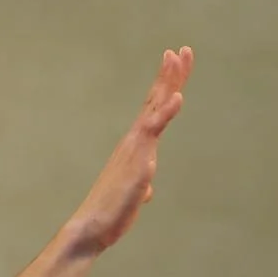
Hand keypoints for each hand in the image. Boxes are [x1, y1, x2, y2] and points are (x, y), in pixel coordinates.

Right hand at [62, 47, 193, 257]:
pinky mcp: (139, 158)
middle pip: (156, 99)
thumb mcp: (134, 194)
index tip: (176, 64)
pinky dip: (166, 112)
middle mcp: (136, 139)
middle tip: (182, 50)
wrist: (95, 226)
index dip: (167, 86)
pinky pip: (153, 129)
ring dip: (167, 81)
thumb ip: (140, 184)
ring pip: (155, 106)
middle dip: (171, 74)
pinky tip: (178, 96)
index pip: (155, 109)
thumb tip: (145, 188)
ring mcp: (136, 146)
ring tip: (177, 57)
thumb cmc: (113, 210)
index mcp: (138, 145)